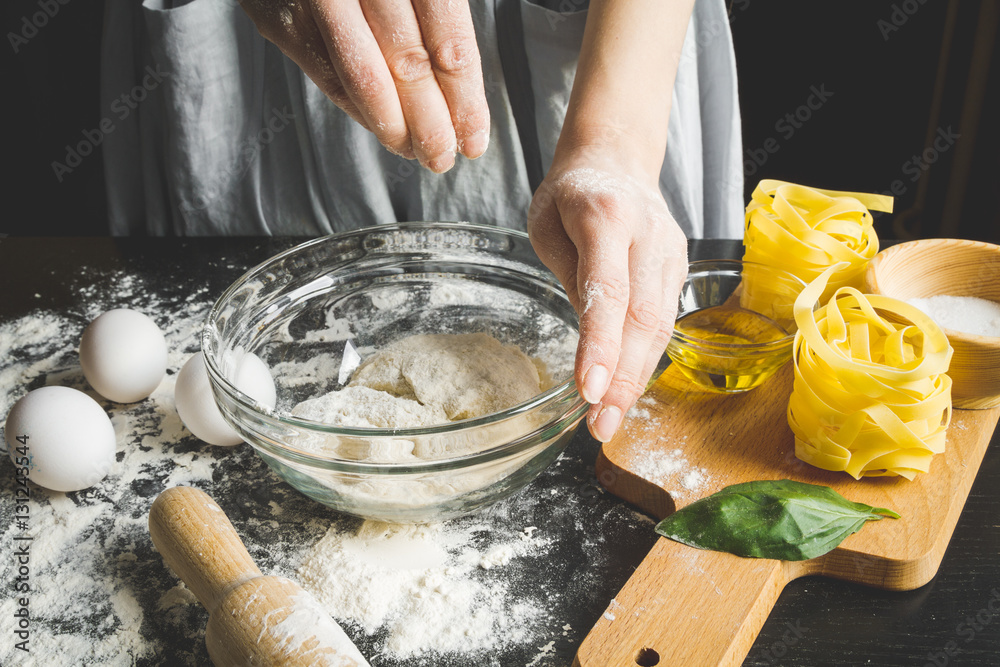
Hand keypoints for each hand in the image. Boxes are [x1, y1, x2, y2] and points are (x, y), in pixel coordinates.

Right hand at [239, 0, 489, 171]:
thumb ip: (438, 17)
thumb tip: (463, 97)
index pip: (448, 34)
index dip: (464, 94)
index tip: (474, 136)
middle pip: (408, 61)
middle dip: (431, 122)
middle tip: (444, 157)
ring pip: (363, 76)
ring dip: (396, 126)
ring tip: (418, 152)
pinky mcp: (280, 18)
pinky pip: (327, 75)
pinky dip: (360, 109)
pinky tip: (384, 128)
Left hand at [528, 149, 687, 442]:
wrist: (616, 161)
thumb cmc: (571, 194)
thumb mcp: (547, 228)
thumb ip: (570, 280)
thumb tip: (591, 347)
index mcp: (606, 215)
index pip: (608, 292)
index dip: (601, 345)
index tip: (589, 391)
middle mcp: (648, 234)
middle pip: (642, 318)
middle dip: (622, 378)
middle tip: (599, 425)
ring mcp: (671, 252)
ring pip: (660, 326)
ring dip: (635, 378)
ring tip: (609, 419)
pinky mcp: (679, 267)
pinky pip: (664, 321)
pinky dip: (644, 359)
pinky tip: (625, 389)